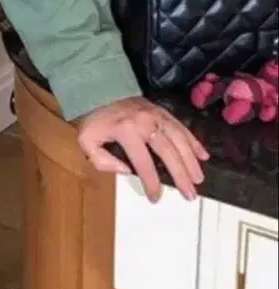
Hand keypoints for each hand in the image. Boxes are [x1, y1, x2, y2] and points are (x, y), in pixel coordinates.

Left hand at [76, 97, 209, 202]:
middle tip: (190, 194)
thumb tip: (126, 171)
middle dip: (181, 176)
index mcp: (126, 132)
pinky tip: (202, 155)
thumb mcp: (86, 142)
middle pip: (168, 153)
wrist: (98, 91)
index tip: (156, 197)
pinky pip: (181, 127)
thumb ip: (102, 161)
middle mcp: (145, 123)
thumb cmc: (93, 120)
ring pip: (180, 140)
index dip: (151, 183)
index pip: (143, 163)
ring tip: (198, 179)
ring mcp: (156, 115)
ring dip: (191, 161)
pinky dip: (193, 142)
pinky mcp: (161, 111)